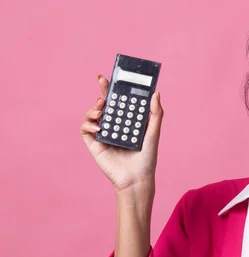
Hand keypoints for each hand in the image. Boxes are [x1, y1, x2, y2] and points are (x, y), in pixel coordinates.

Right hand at [80, 75, 163, 191]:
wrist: (137, 178)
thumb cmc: (148, 158)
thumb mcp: (153, 132)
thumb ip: (155, 113)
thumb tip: (156, 93)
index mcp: (127, 122)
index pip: (119, 103)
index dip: (112, 90)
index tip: (109, 77)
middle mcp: (114, 127)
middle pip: (104, 106)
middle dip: (102, 92)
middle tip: (103, 82)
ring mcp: (103, 135)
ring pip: (92, 115)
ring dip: (94, 108)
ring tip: (102, 109)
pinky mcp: (94, 145)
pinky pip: (85, 129)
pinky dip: (88, 124)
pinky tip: (99, 126)